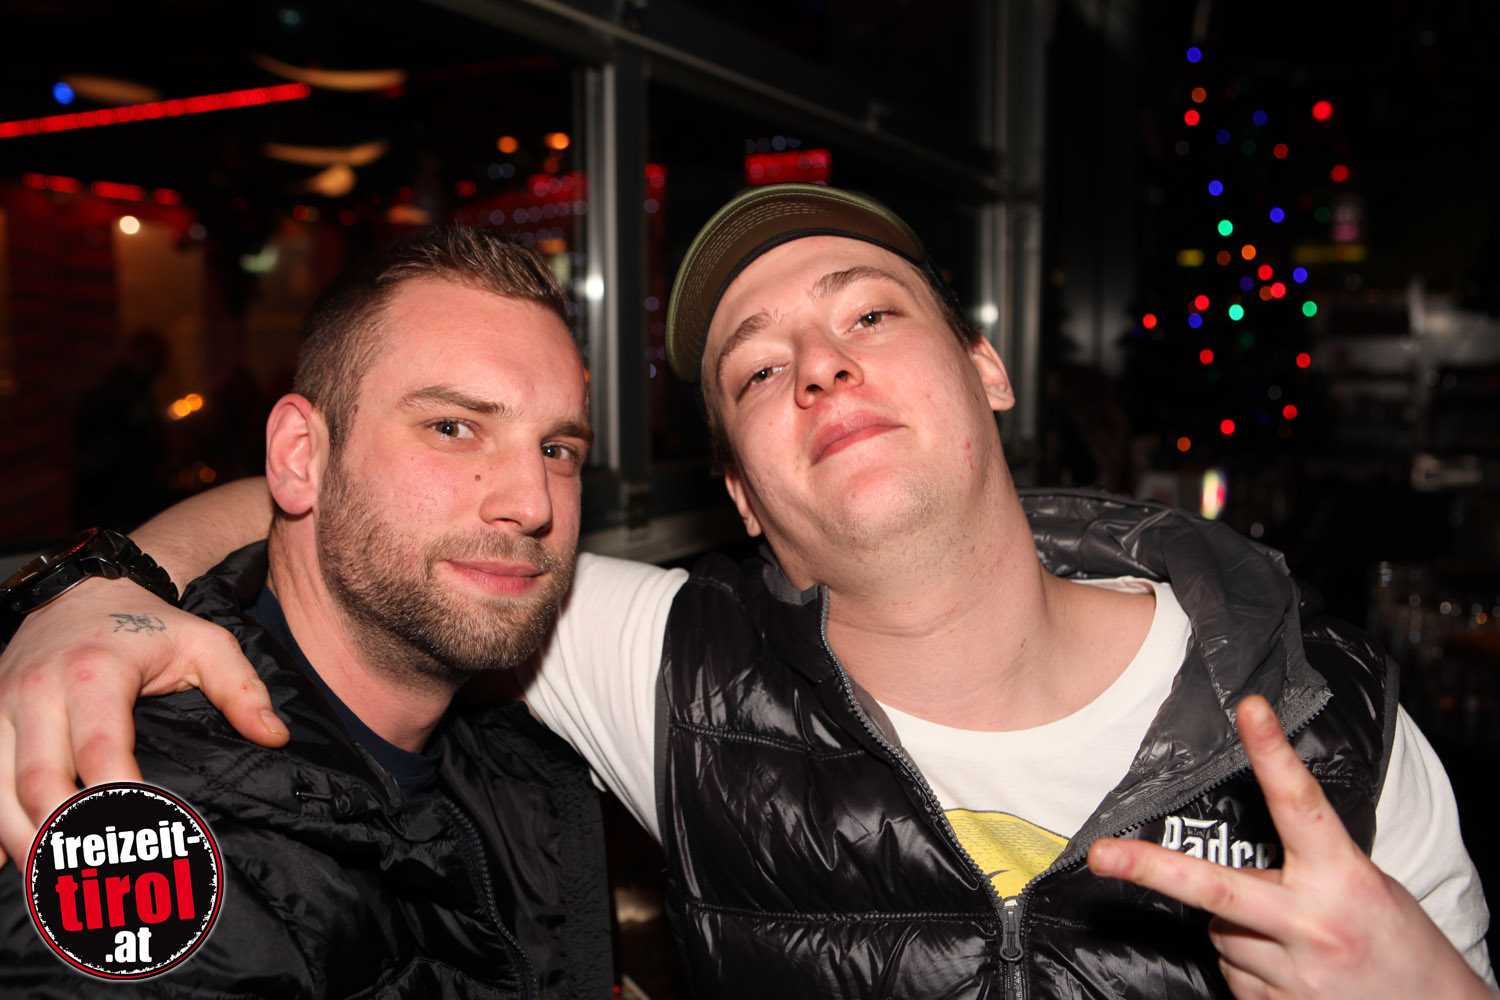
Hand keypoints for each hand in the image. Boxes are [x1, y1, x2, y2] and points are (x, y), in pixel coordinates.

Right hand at [0, 577, 287, 866]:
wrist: (84, 590)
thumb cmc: (150, 625)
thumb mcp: (207, 643)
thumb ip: (243, 691)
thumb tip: (275, 738)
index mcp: (97, 675)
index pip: (102, 750)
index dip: (118, 799)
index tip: (144, 839)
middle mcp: (38, 691)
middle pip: (39, 781)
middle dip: (64, 836)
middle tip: (94, 880)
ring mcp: (2, 706)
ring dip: (22, 841)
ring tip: (53, 884)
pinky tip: (16, 859)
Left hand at [1087, 695, 1490, 998]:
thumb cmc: (1399, 943)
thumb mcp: (1366, 886)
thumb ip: (1309, 862)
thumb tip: (1242, 843)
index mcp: (1344, 879)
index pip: (1300, 804)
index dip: (1272, 754)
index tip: (1249, 708)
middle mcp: (1313, 925)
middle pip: (1216, 887)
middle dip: (1151, 868)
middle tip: (1101, 854)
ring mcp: (1294, 973)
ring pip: (1220, 931)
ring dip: (1236, 926)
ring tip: (1289, 936)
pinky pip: (1232, 973)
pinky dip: (1246, 964)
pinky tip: (1288, 967)